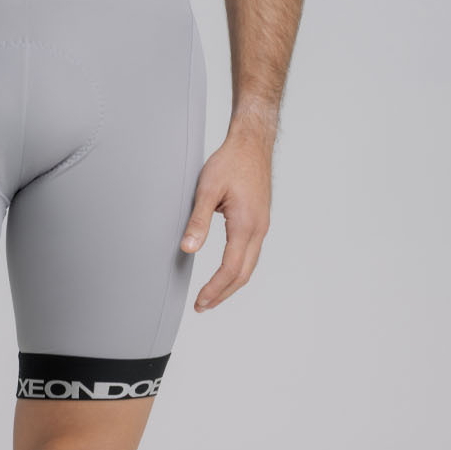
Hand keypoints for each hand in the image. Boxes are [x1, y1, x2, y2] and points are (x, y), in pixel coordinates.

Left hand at [179, 131, 271, 310]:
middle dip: (223, 293)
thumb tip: (188, 249)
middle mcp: (258, 229)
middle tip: (203, 306)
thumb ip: (198, 220)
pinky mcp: (260, 220)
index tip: (200, 302)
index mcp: (245, 224)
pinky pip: (251, 253)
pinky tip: (227, 270)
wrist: (252, 143)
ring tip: (212, 294)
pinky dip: (238, 269)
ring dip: (231, 283)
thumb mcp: (208, 188)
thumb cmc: (230, 161)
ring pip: (249, 265)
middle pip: (243, 274)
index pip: (230, 269)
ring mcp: (262, 225)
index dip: (215, 289)